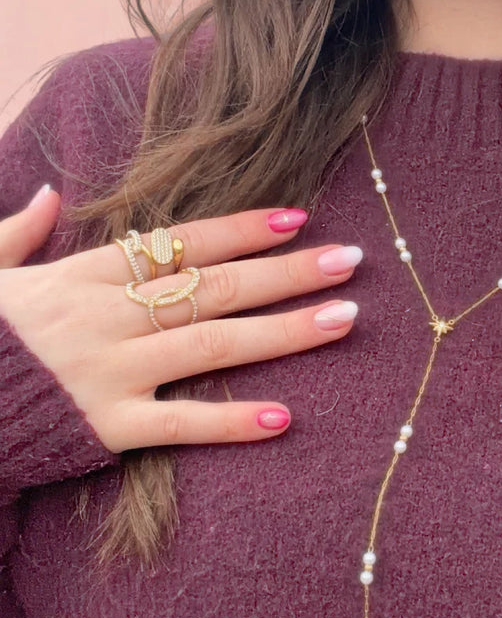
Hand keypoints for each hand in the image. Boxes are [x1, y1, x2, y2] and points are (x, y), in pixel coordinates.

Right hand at [0, 187, 361, 453]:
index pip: (179, 242)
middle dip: (288, 271)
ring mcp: (110, 369)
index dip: (241, 228)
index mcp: (85, 274)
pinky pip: (179, 424)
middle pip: (215, 286)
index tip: (298, 216)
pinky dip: (231, 421)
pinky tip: (284, 418)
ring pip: (213, 342)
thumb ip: (19, 231)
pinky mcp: (105, 425)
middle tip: (352, 261)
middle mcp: (109, 315)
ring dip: (284, 331)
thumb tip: (47, 192)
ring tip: (345, 318)